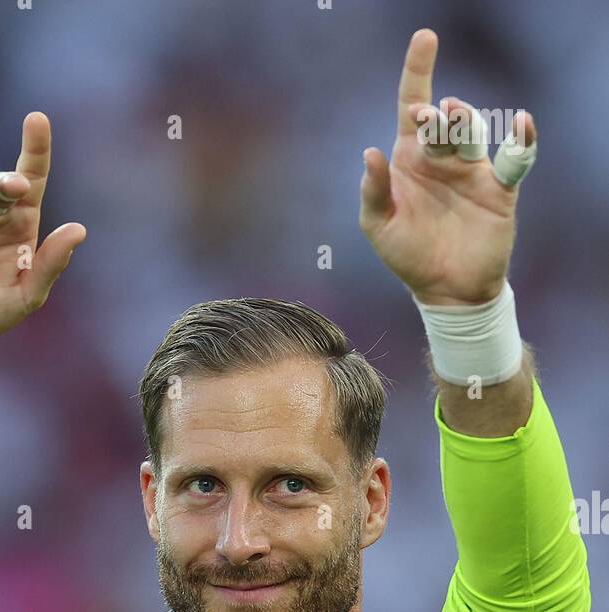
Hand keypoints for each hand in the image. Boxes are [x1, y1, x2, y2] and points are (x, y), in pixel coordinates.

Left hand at [359, 29, 536, 305]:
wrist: (445, 292)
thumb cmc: (408, 256)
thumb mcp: (379, 227)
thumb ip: (373, 192)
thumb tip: (370, 153)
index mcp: (411, 158)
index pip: (414, 104)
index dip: (419, 70)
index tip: (426, 38)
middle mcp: (443, 157)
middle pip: (443, 118)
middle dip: (436, 113)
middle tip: (426, 118)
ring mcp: (472, 170)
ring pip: (473, 131)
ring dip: (465, 121)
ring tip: (453, 117)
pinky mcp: (499, 189)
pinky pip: (515, 158)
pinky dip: (521, 139)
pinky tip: (522, 124)